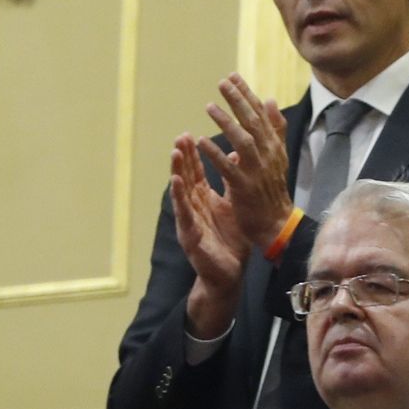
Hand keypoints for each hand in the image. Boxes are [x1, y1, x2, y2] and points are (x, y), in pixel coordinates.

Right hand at [170, 134, 249, 337]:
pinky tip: (175, 183)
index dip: (192, 155)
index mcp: (204, 201)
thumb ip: (232, 185)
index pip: (196, 173)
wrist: (229, 273)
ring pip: (181, 192)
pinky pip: (184, 213)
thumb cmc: (230, 241)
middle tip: (179, 136)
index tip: (188, 134)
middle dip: (182, 158)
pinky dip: (180, 198)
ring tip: (174, 152)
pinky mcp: (189, 235)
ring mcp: (189, 220)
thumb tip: (235, 158)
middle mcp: (193, 207)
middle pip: (186, 178)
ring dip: (176, 172)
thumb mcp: (234, 208)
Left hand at [198, 73, 293, 251]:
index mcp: (273, 146)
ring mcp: (257, 171)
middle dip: (238, 101)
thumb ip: (273, 128)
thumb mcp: (277, 154)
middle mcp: (268, 155)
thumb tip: (269, 100)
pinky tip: (201, 141)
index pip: (260, 114)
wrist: (276, 223)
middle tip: (222, 83)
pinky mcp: (245, 187)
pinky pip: (228, 167)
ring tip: (209, 107)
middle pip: (253, 123)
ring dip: (226, 123)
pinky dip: (215, 153)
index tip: (232, 76)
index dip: (247, 94)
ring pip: (242, 141)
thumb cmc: (271, 188)